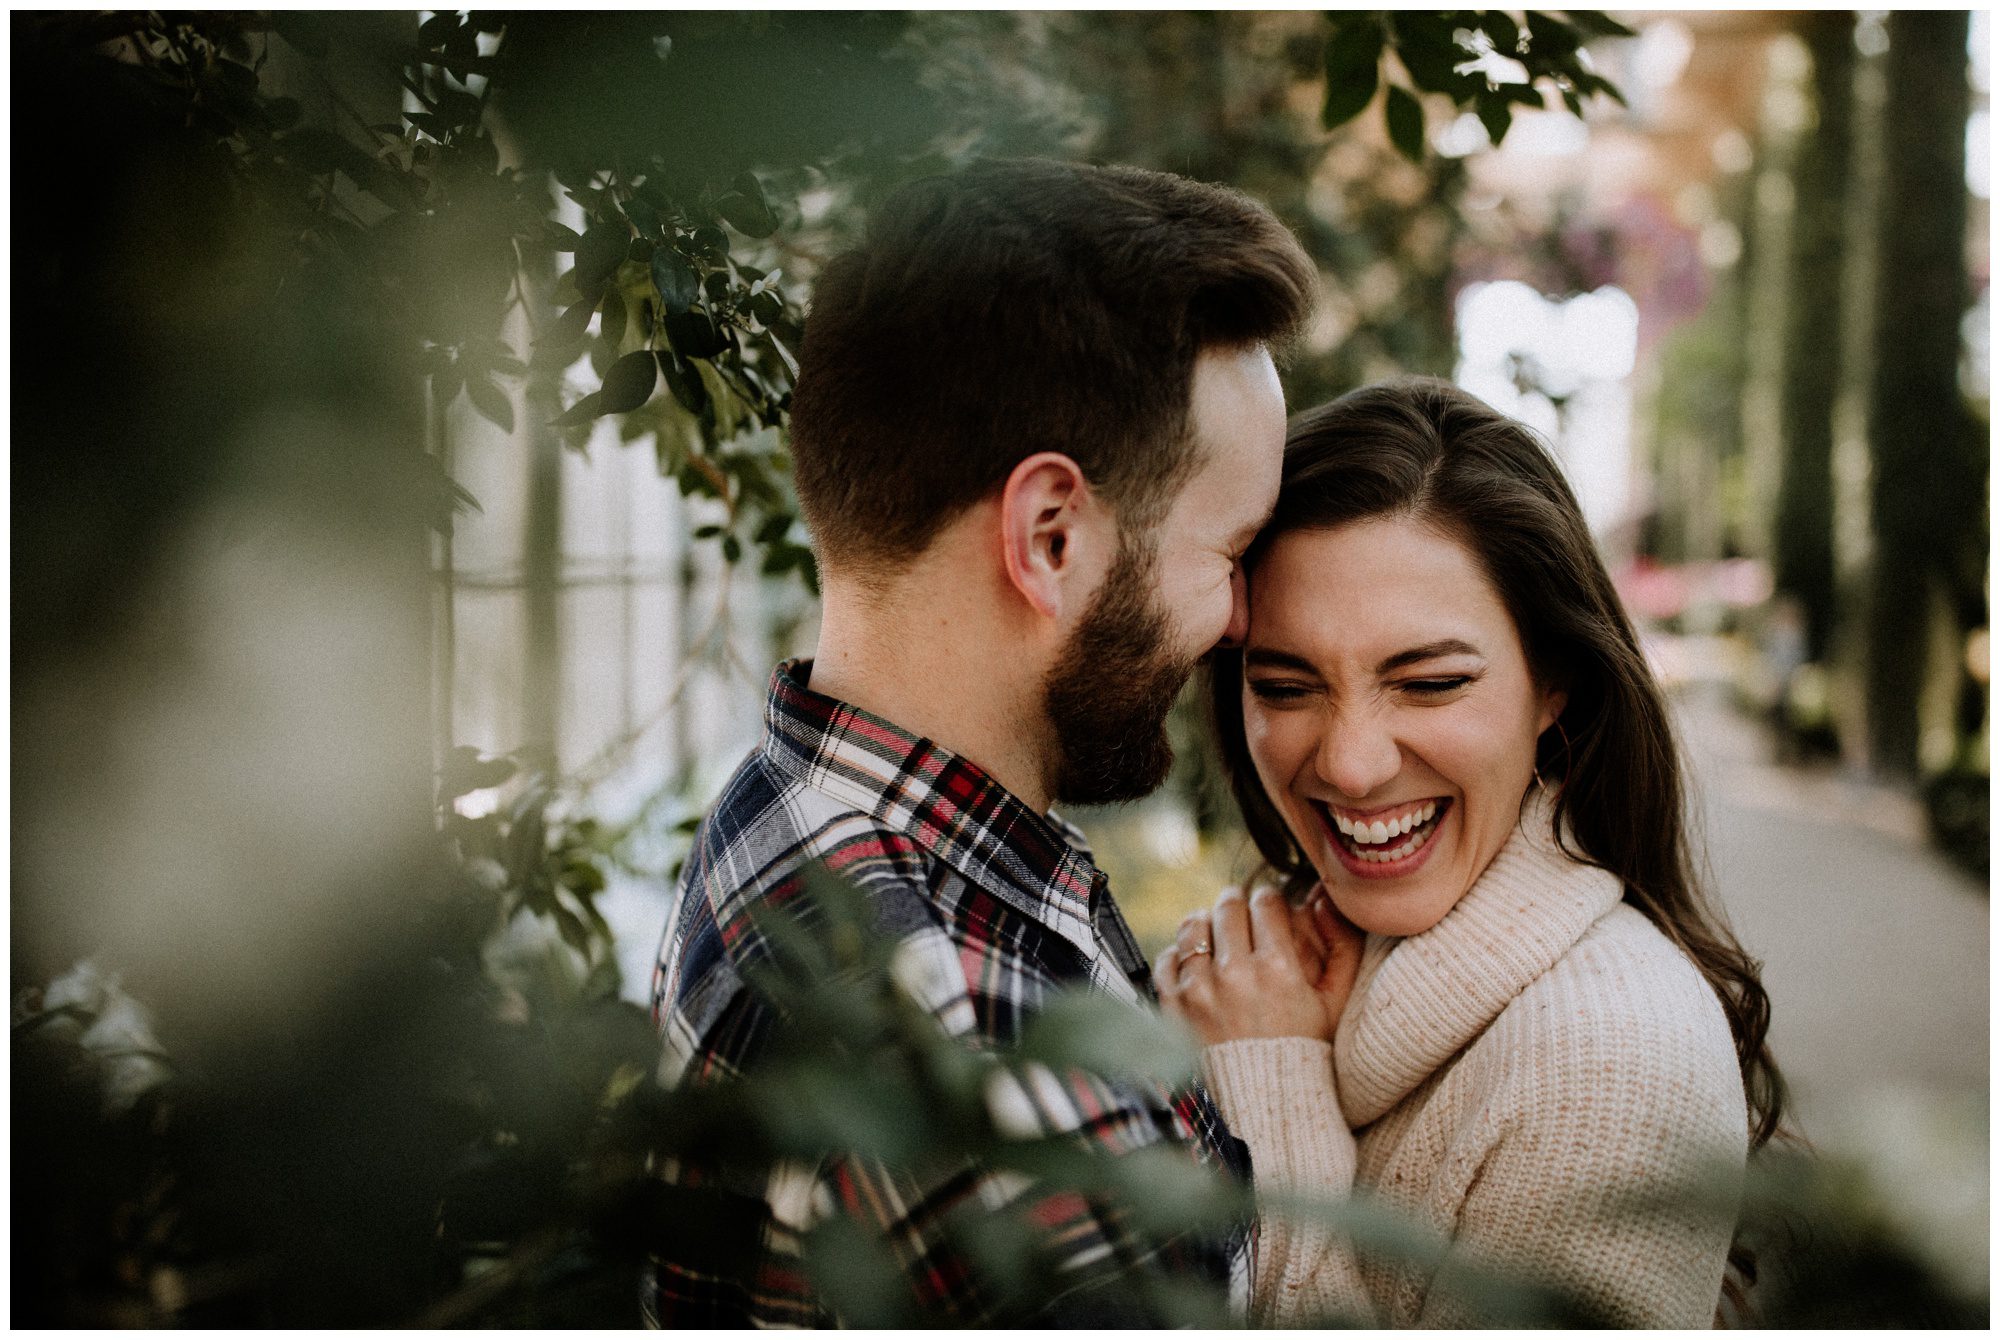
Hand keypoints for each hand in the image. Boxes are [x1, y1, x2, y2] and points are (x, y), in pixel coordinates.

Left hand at [1155, 885, 1363, 1046]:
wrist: (1265, 1102)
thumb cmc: (1303, 1050)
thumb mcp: (1335, 1003)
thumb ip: (1342, 947)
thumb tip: (1323, 901)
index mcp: (1278, 969)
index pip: (1266, 902)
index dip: (1270, 901)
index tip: (1270, 910)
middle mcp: (1235, 975)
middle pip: (1228, 906)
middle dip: (1238, 904)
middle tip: (1242, 914)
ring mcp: (1199, 990)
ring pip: (1194, 925)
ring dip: (1207, 924)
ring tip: (1217, 935)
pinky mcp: (1173, 1006)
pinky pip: (1168, 958)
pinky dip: (1180, 956)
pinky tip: (1197, 965)